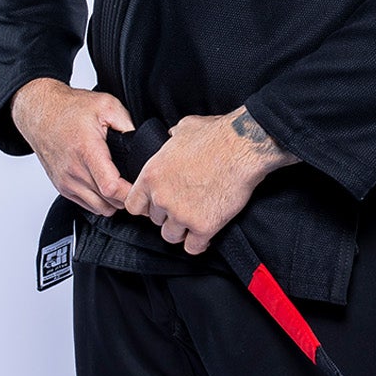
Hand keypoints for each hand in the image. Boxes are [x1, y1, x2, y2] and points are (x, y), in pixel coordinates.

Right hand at [11, 79, 134, 216]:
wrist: (40, 112)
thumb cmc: (69, 109)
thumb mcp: (106, 105)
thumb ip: (127, 124)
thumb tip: (141, 142)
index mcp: (87, 151)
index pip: (111, 187)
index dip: (130, 192)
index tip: (141, 188)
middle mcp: (74, 170)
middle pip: (108, 202)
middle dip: (127, 198)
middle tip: (138, 187)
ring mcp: (67, 181)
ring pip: (99, 208)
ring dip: (114, 202)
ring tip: (123, 188)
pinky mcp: (62, 186)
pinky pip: (88, 206)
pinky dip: (101, 201)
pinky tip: (107, 187)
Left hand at [123, 107, 298, 253]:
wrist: (242, 148)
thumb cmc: (217, 135)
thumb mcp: (185, 128)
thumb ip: (172, 138)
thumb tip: (171, 136)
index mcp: (152, 174)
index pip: (133, 205)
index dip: (147, 207)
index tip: (158, 206)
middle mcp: (161, 197)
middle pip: (155, 221)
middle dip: (169, 216)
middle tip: (185, 208)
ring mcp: (181, 214)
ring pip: (171, 236)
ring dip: (182, 231)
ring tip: (195, 221)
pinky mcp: (203, 226)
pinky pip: (193, 247)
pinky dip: (199, 243)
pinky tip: (206, 234)